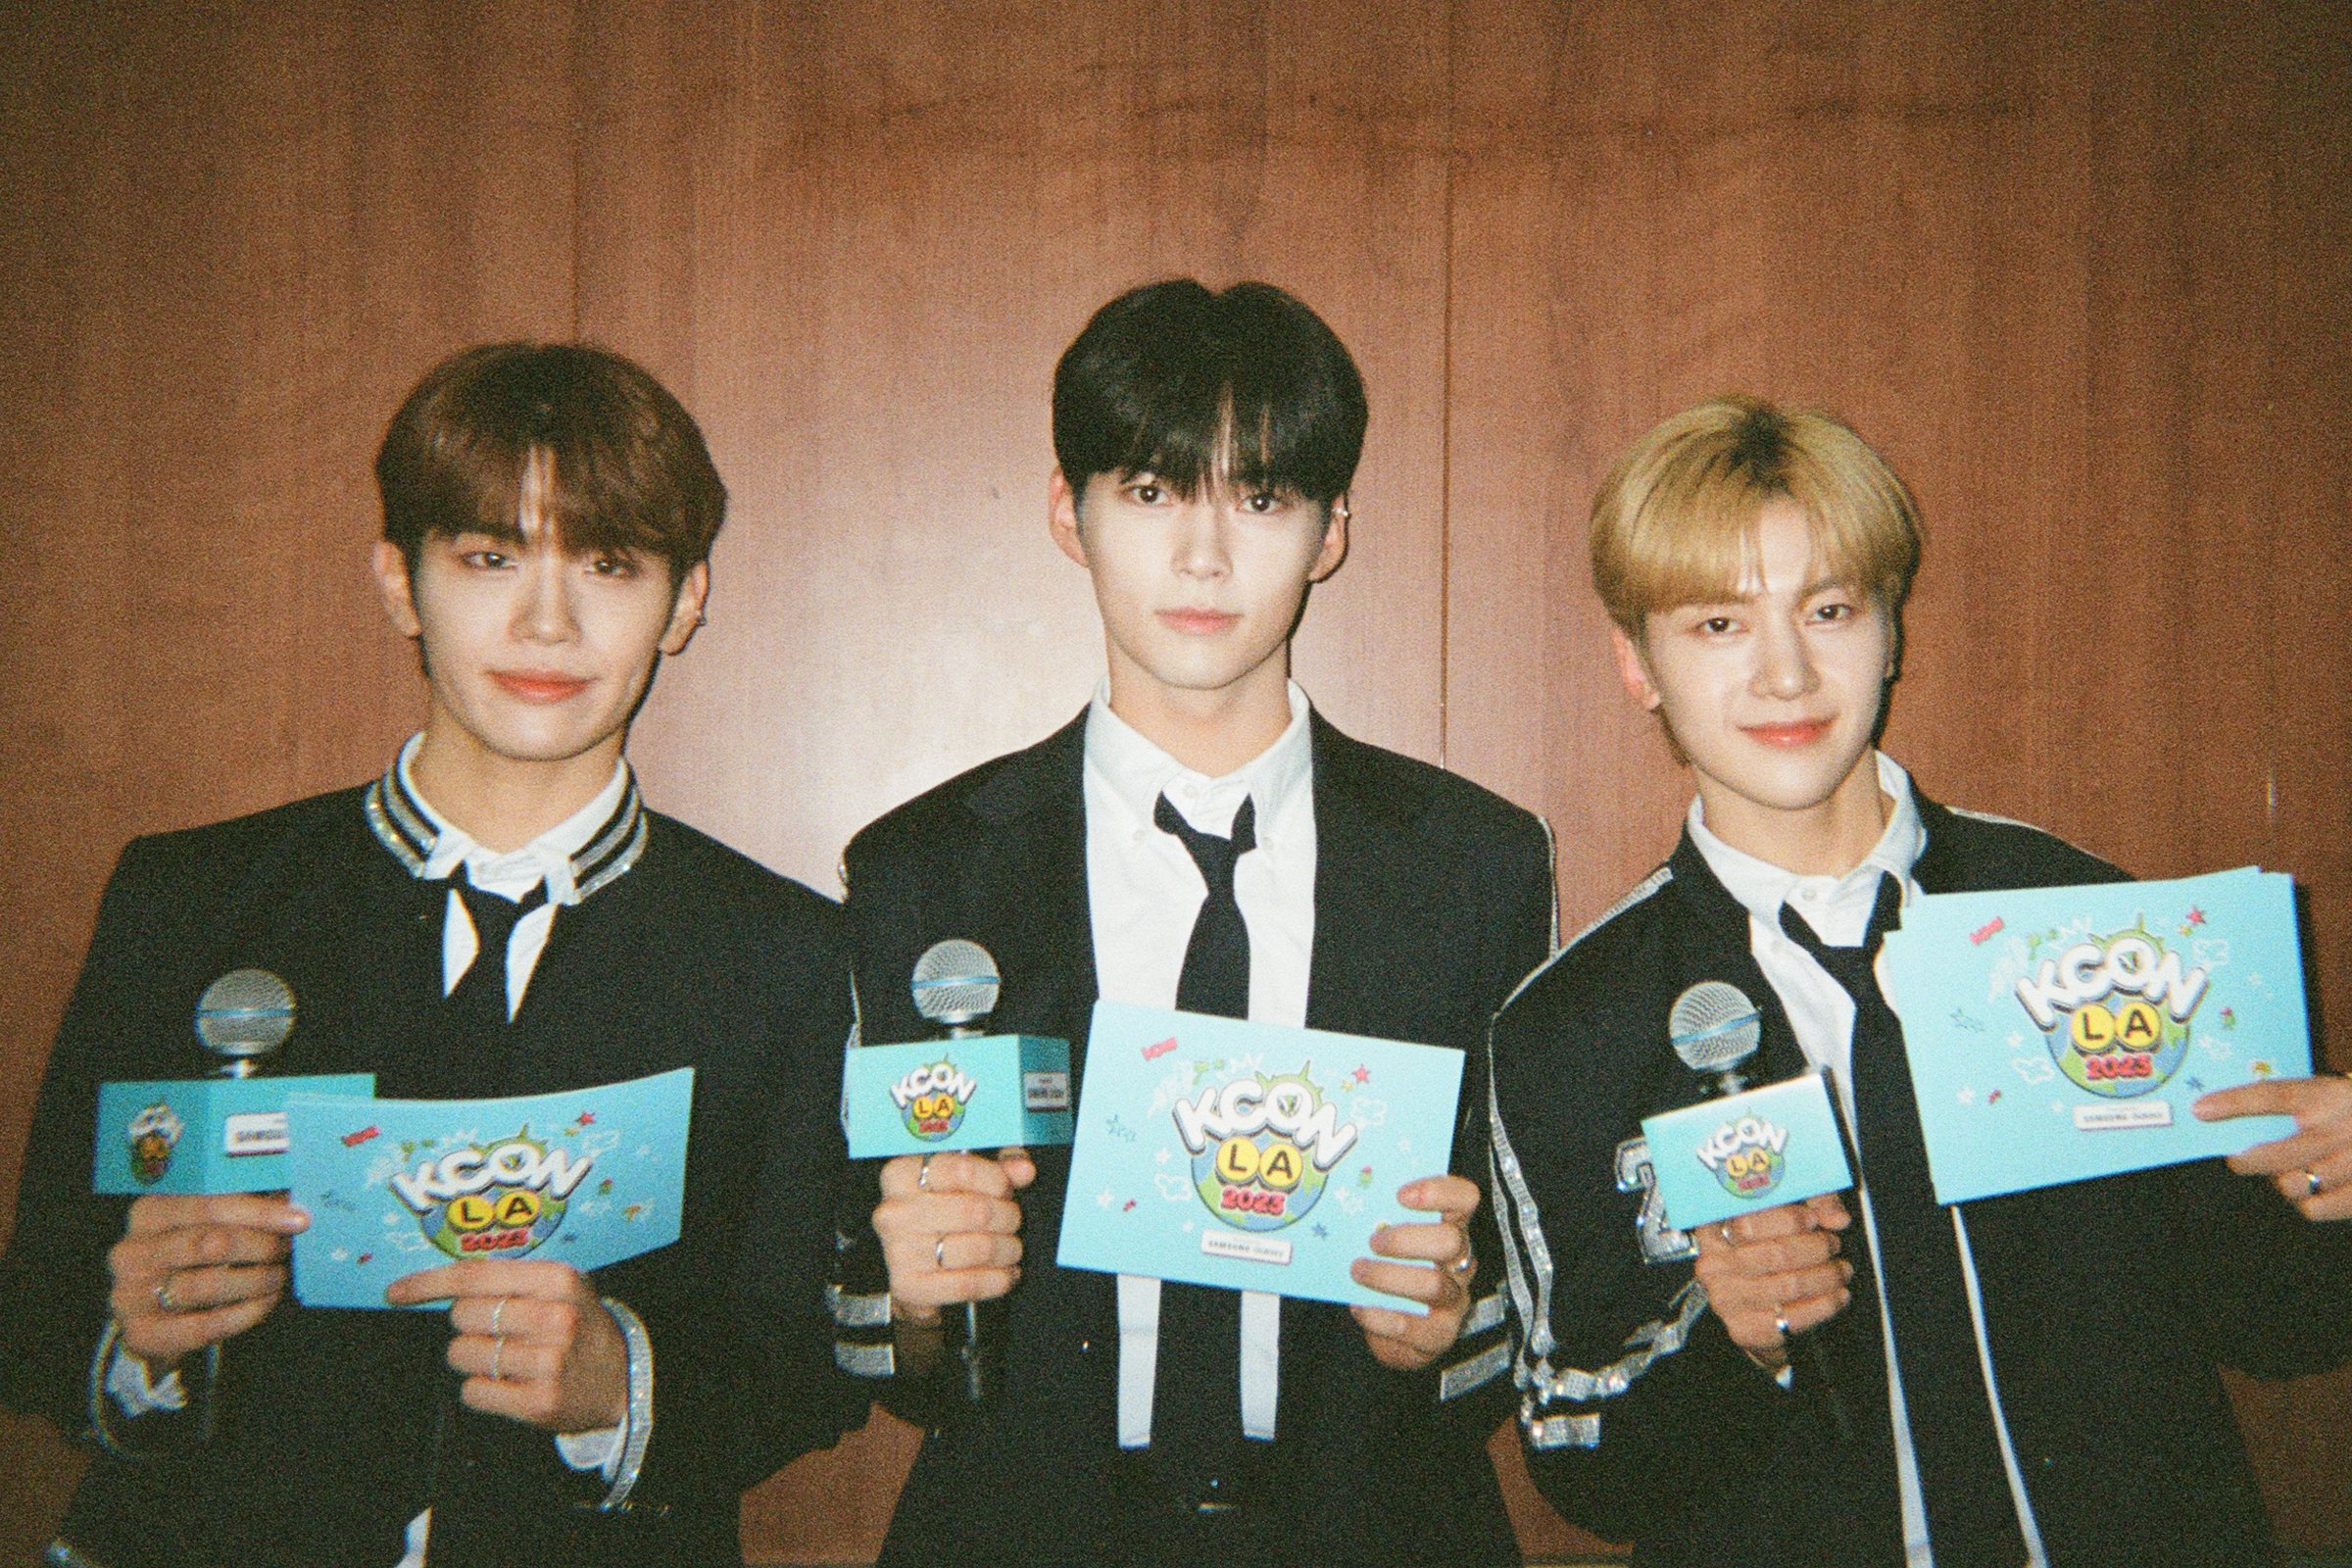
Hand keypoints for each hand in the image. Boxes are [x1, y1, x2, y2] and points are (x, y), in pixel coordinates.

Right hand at [107, 1194, 307, 1370]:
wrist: (149, 1314)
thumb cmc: (187, 1258)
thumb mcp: (199, 1225)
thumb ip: (237, 1210)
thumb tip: (289, 1200)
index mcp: (147, 1213)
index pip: (208, 1205)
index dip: (259, 1212)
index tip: (299, 1219)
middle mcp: (131, 1252)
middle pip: (210, 1243)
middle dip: (260, 1245)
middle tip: (286, 1249)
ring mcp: (130, 1294)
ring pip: (209, 1285)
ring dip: (256, 1280)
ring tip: (278, 1275)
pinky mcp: (142, 1333)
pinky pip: (205, 1325)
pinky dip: (245, 1313)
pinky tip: (265, 1302)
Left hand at [384, 1259, 624, 1432]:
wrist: (623, 1378)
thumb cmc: (578, 1325)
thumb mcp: (559, 1286)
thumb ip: (509, 1278)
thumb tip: (437, 1283)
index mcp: (557, 1280)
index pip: (474, 1277)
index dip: (428, 1284)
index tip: (396, 1292)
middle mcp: (554, 1318)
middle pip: (462, 1316)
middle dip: (468, 1325)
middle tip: (499, 1332)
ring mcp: (548, 1362)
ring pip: (462, 1354)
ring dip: (473, 1358)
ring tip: (508, 1359)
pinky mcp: (539, 1402)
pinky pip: (473, 1392)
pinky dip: (482, 1389)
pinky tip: (510, 1384)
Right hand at [873, 1148, 1034, 1325]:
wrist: (909, 1265)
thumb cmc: (940, 1212)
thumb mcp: (966, 1179)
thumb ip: (998, 1167)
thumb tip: (1024, 1169)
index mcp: (901, 1175)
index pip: (963, 1169)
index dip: (998, 1181)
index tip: (1006, 1190)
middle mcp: (894, 1212)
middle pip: (976, 1211)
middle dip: (1008, 1217)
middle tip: (1012, 1222)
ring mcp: (898, 1251)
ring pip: (980, 1248)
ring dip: (1008, 1249)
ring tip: (1010, 1248)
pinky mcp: (908, 1287)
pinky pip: (971, 1283)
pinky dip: (999, 1279)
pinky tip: (1005, 1273)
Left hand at [1349, 1175, 1479, 1371]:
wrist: (1393, 1331)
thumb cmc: (1389, 1270)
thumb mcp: (1388, 1238)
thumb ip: (1378, 1216)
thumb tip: (1343, 1192)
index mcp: (1450, 1227)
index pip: (1464, 1199)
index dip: (1438, 1192)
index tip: (1400, 1194)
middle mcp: (1460, 1261)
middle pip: (1450, 1241)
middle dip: (1406, 1239)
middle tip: (1373, 1241)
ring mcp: (1454, 1299)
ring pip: (1433, 1285)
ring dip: (1387, 1277)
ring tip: (1357, 1271)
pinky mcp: (1439, 1334)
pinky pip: (1413, 1326)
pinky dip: (1380, 1316)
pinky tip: (1359, 1307)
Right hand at [1692, 1192, 1853, 1373]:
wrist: (1756, 1308)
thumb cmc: (1770, 1251)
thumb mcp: (1788, 1213)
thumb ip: (1815, 1202)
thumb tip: (1837, 1218)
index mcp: (1714, 1230)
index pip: (1749, 1221)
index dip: (1788, 1219)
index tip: (1814, 1219)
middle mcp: (1713, 1265)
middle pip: (1775, 1254)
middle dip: (1816, 1248)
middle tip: (1834, 1245)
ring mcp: (1726, 1299)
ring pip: (1790, 1285)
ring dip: (1827, 1277)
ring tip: (1841, 1270)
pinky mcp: (1744, 1329)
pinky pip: (1794, 1317)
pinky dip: (1825, 1305)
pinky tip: (1838, 1295)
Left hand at [2197, 1074, 2351, 1219]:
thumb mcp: (2332, 1093)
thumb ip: (2295, 1101)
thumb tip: (2230, 1112)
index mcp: (2329, 1096)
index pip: (2274, 1094)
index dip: (2233, 1102)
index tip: (2200, 1110)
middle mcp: (2339, 1128)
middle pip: (2276, 1153)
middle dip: (2247, 1160)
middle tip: (2239, 1159)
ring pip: (2293, 1185)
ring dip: (2281, 1182)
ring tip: (2286, 1175)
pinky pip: (2316, 1208)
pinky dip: (2308, 1203)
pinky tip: (2313, 1192)